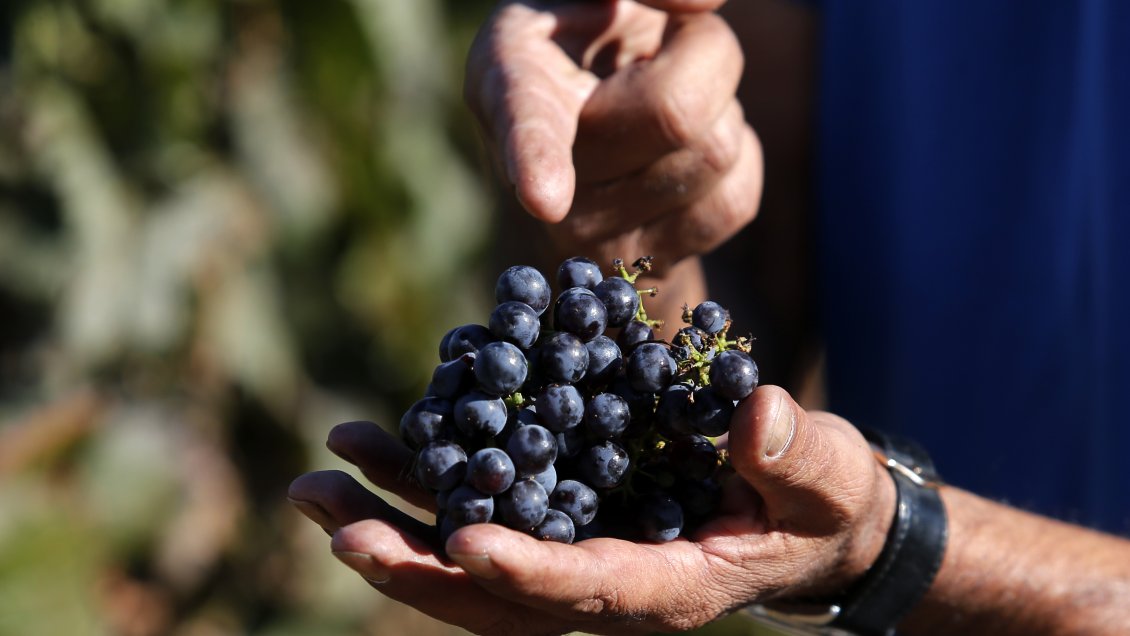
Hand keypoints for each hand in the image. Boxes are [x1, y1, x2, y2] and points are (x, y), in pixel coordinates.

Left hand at [288, 386, 896, 634]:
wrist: (800, 517)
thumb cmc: (820, 502)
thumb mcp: (826, 479)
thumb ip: (797, 458)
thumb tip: (754, 418)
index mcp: (669, 587)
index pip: (590, 590)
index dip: (530, 572)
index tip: (466, 544)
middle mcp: (604, 582)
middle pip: (498, 594)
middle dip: (417, 567)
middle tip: (336, 526)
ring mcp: (572, 550)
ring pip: (470, 556)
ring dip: (392, 523)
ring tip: (317, 482)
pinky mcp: (558, 513)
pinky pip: (482, 507)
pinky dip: (423, 483)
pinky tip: (370, 445)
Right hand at [464, 0, 762, 272]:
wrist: (589, 138)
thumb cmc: (589, 41)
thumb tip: (707, 4)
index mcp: (511, 84)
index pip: (526, 124)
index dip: (535, 157)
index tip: (543, 198)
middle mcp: (535, 176)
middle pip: (677, 114)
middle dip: (706, 56)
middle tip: (672, 49)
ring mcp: (591, 234)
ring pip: (717, 152)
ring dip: (720, 108)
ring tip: (667, 103)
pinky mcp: (646, 263)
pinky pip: (737, 200)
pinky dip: (738, 157)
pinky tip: (686, 150)